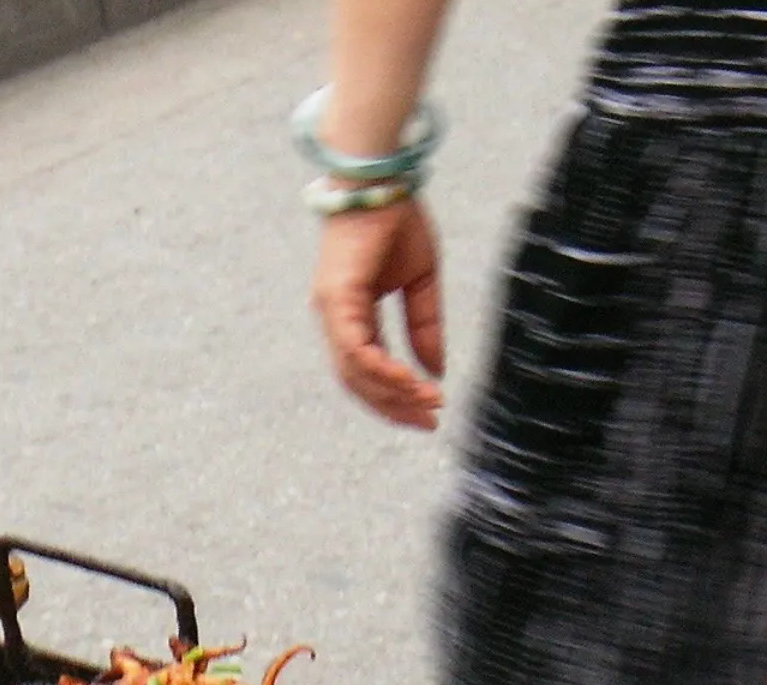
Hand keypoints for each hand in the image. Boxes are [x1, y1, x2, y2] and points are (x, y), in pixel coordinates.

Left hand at [310, 199, 445, 429]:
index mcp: (351, 316)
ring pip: (355, 372)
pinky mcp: (336, 299)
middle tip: (428, 423)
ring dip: (392, 393)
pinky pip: (356, 349)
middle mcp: (335, 319)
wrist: (380, 178)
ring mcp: (330, 311)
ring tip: (427, 403)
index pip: (368, 370)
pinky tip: (410, 381)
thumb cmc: (395, 220)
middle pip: (358, 381)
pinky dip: (382, 370)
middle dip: (394, 406)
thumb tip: (435, 371)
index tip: (429, 412)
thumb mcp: (421, 283)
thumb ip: (424, 326)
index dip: (397, 395)